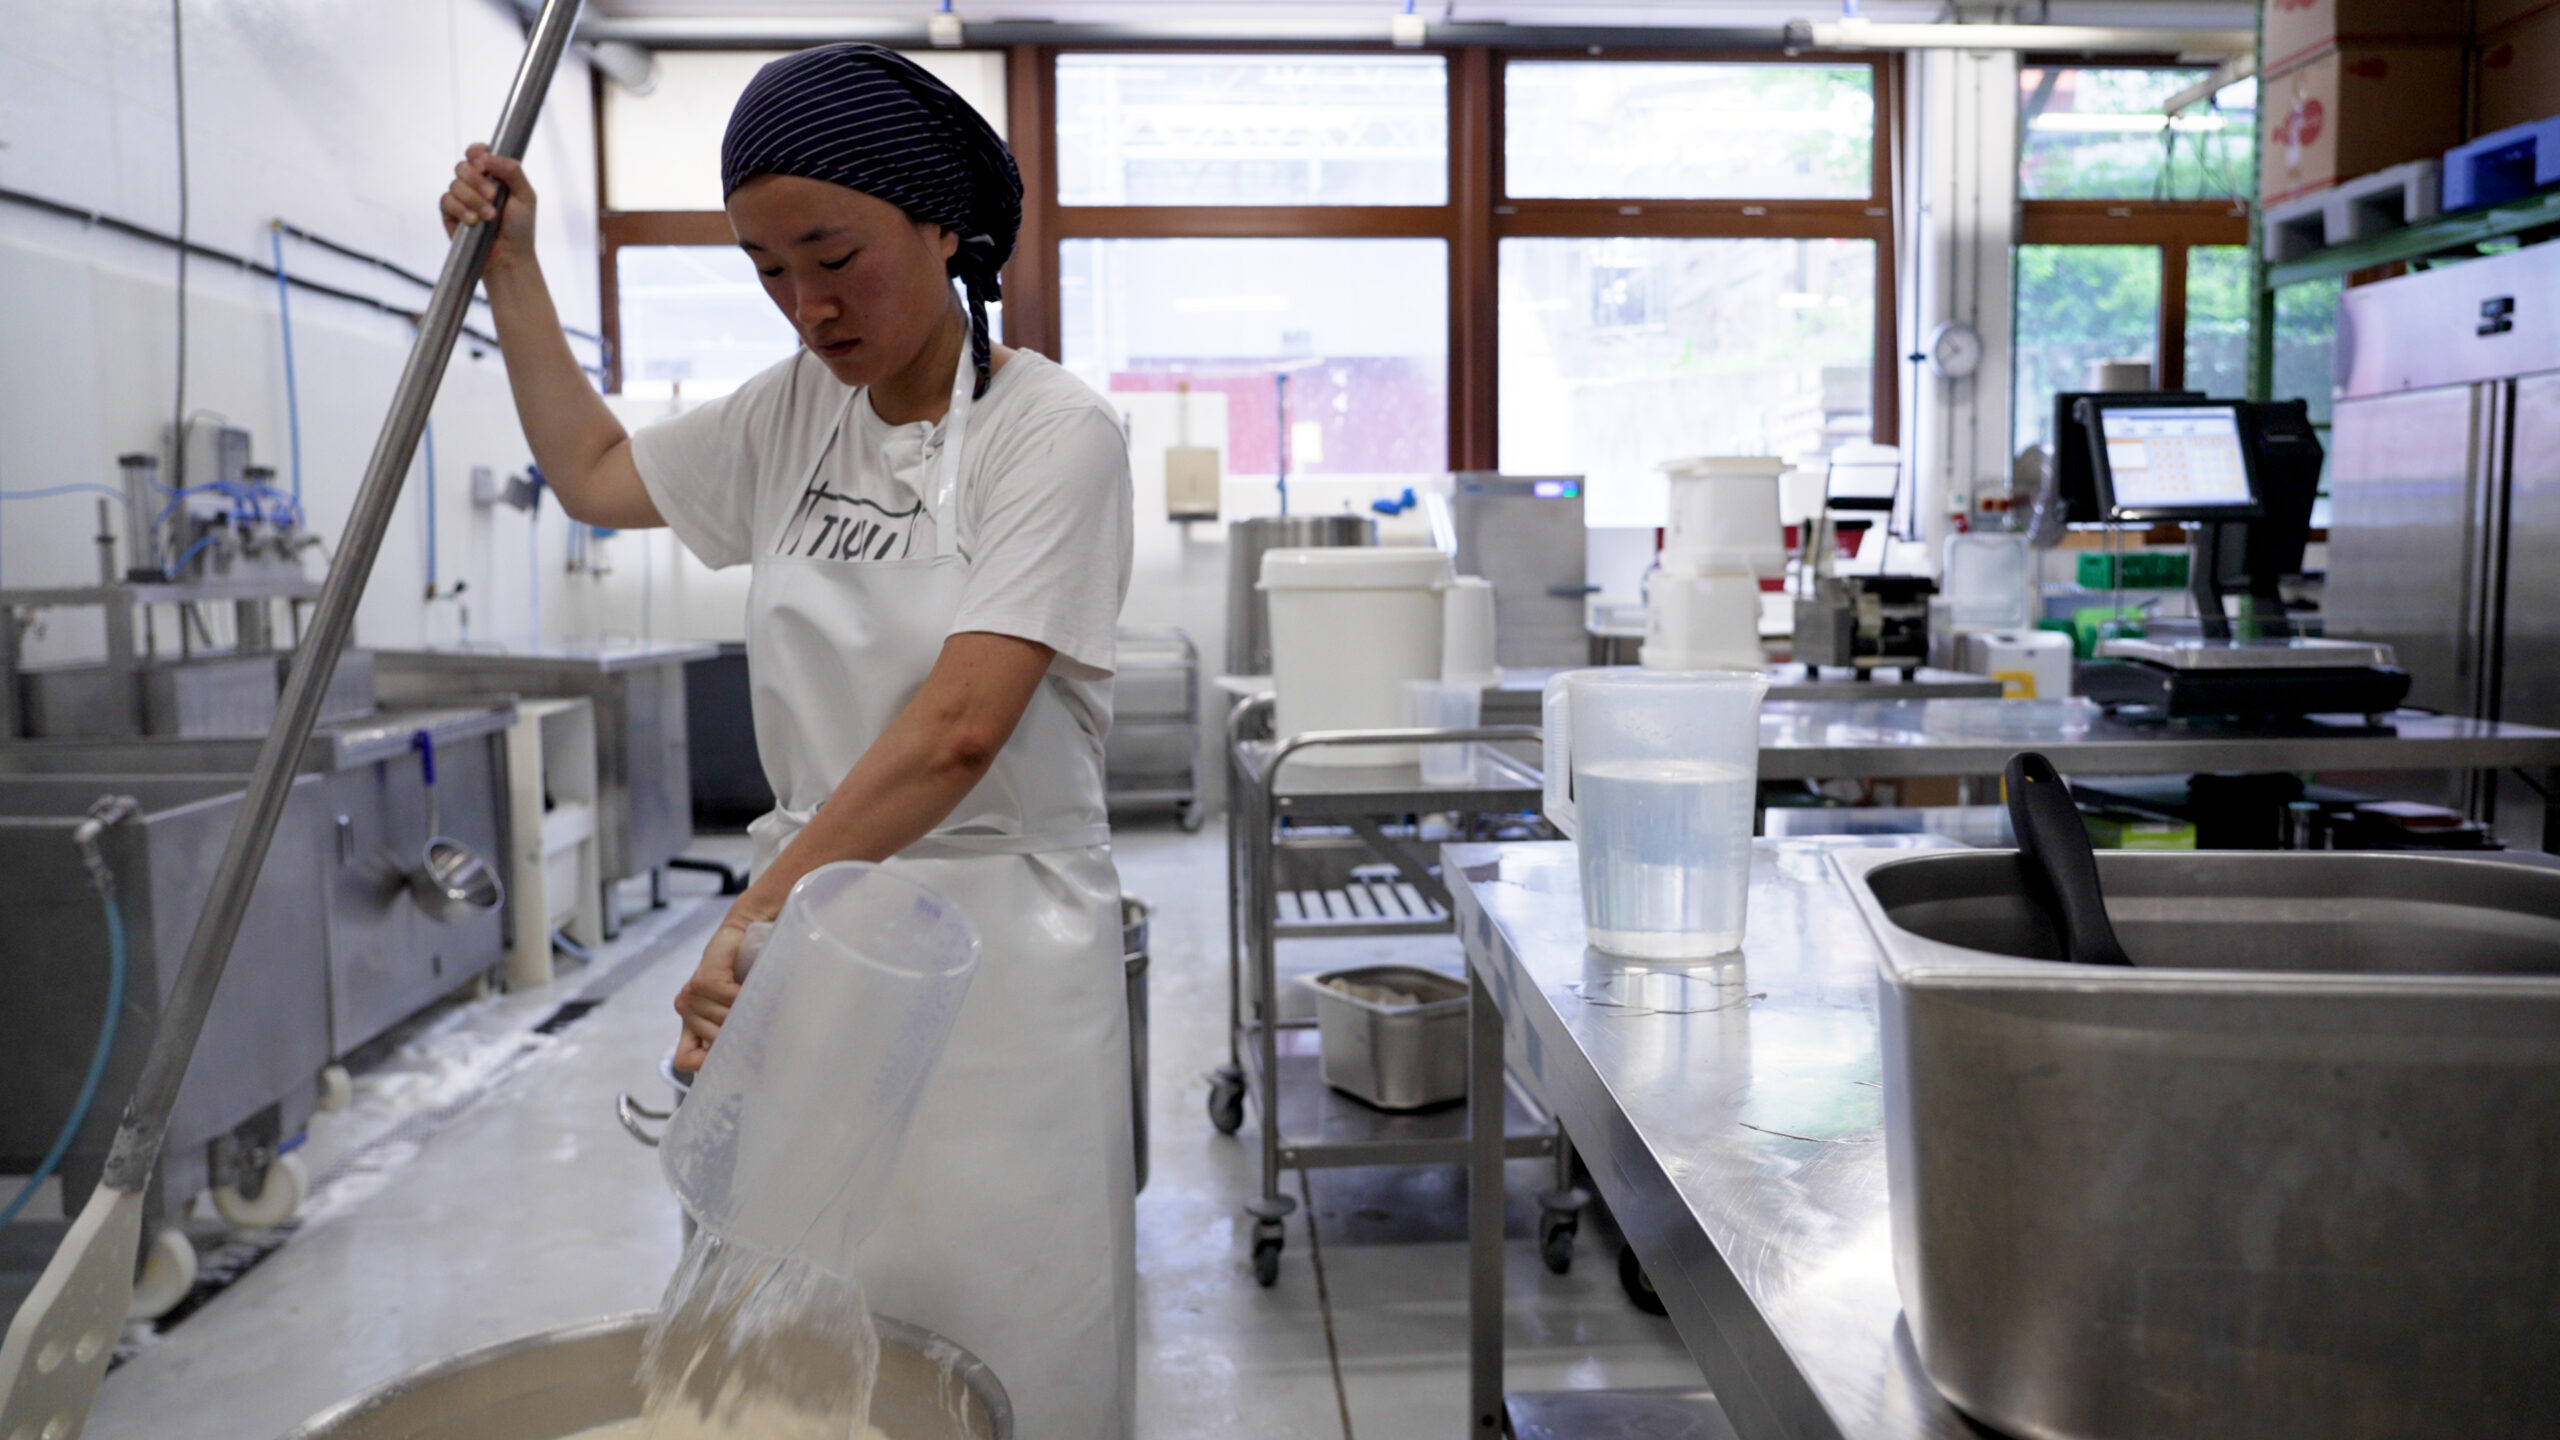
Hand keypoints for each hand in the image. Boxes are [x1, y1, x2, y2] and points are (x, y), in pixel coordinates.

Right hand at [439, 144, 538, 278]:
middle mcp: (475, 184)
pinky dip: (461, 209)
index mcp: (494, 175)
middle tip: (493, 196)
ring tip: (490, 216)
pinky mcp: (450, 213)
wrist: (510, 256)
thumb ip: (512, 171)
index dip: (477, 153)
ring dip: (473, 199)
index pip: (478, 153)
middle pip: (463, 166)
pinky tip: (473, 221)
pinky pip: (446, 201)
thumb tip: (489, 156)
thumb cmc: (520, 228)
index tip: (484, 163)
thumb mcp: (526, 196)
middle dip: (477, 179)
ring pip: (455, 183)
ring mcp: (461, 198)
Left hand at [672, 912, 756, 1070]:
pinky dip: (749, 998)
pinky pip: (731, 1001)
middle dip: (742, 1036)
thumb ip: (738, 1031)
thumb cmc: (745, 972)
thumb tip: (756, 1065)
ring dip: (748, 1013)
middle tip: (763, 1028)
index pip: (685, 1059)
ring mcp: (691, 996)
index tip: (736, 1061)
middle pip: (716, 1041)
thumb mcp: (739, 1008)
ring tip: (762, 1002)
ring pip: (726, 1022)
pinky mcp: (704, 981)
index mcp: (691, 1021)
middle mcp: (685, 1009)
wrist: (744, 933)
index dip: (708, 1064)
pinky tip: (757, 988)